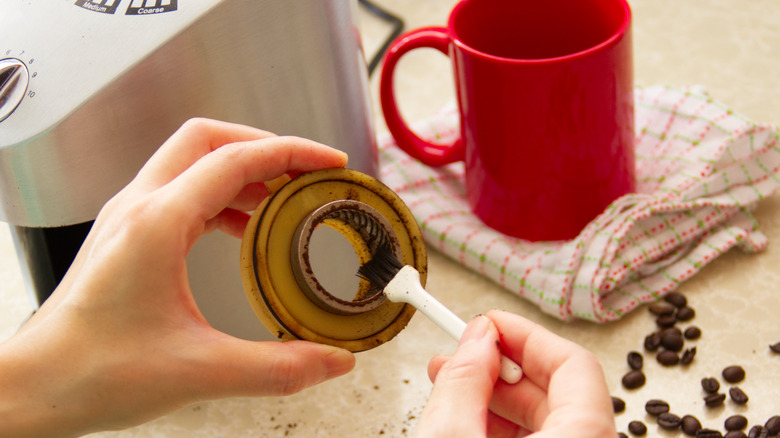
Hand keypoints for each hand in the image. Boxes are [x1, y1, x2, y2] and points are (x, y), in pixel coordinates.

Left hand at [0, 119, 355, 437]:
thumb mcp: (199, 371)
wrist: (33, 387)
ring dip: (242, 170)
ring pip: (192, 161)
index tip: (329, 163)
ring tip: (283, 200)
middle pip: (209, 139)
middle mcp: (139, 207)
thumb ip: (277, 368)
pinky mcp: (127, 235)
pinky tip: (244, 228)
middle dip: (265, 146)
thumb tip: (334, 361)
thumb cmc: (91, 372)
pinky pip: (182, 192)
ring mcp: (129, 217)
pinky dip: (222, 197)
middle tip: (306, 171)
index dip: (292, 153)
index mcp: (157, 224)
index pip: (235, 159)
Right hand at [416, 310, 614, 437]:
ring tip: (454, 388)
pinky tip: (469, 420)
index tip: (490, 323)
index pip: (574, 364)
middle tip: (463, 354)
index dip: (526, 335)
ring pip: (550, 421)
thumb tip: (477, 340)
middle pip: (562, 392)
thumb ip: (465, 381)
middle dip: (505, 367)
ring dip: (501, 398)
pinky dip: (506, 429)